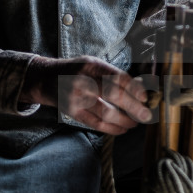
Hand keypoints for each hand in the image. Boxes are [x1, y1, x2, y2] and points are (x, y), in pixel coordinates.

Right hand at [22, 55, 152, 134]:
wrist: (46, 79)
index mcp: (91, 65)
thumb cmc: (76, 71)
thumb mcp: (93, 64)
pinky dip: (112, 129)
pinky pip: (96, 124)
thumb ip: (113, 74)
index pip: (116, 77)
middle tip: (146, 115)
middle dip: (133, 107)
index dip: (133, 88)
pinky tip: (122, 129)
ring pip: (105, 113)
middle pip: (113, 94)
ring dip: (124, 120)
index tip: (145, 98)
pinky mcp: (73, 113)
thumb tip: (139, 87)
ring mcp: (77, 98)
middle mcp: (83, 81)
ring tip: (135, 123)